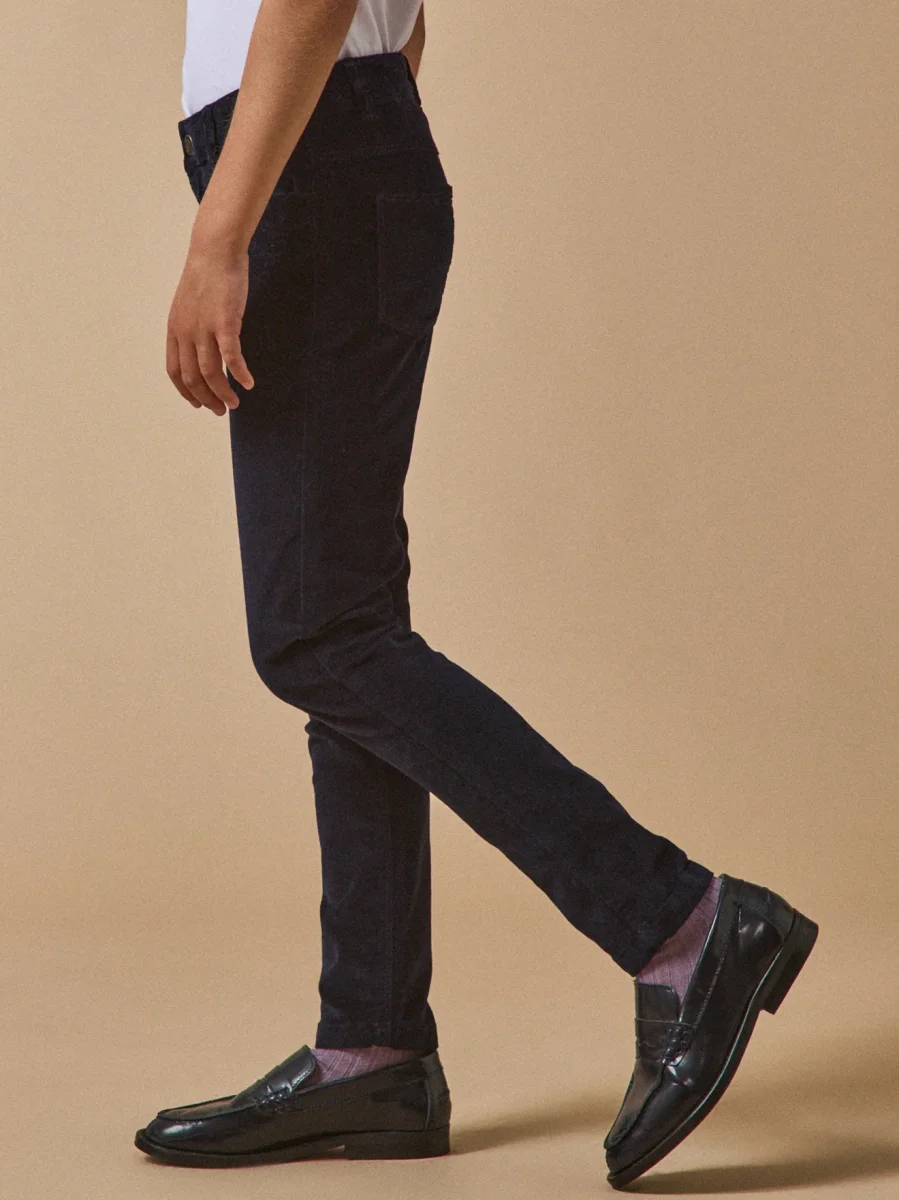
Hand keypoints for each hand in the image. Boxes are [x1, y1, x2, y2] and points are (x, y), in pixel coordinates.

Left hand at [166, 240, 254, 414]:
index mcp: (175, 330)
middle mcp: (185, 332)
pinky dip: (239, 374)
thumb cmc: (207, 276)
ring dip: (222, 393)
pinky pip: (231, 356)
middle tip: (221, 410)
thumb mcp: (190, 305)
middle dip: (206, 399)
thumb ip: (193, 328)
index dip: (186, 392)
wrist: (215, 250)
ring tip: (235, 404)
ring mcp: (203, 328)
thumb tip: (203, 347)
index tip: (199, 404)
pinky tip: (249, 383)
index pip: (175, 371)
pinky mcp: (224, 322)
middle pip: (192, 377)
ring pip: (210, 372)